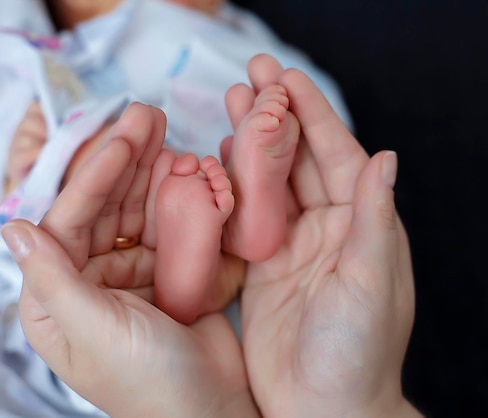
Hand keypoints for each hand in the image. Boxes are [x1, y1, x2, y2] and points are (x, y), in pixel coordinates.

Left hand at [4, 104, 256, 417]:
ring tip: (171, 136)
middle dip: (126, 162)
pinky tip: (191, 174)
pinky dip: (182, 202)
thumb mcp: (96, 333)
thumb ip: (55, 281)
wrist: (214, 410)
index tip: (120, 139)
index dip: (93, 176)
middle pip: (105, 209)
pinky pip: (171, 229)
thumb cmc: (150, 385)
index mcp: (56, 299)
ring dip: (155, 174)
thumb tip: (14, 228)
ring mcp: (131, 277)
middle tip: (147, 117)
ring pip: (140, 213)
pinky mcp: (168, 275)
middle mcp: (89, 282)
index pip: (68, 221)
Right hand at [226, 56, 420, 416]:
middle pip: (302, 161)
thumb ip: (374, 218)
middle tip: (252, 76)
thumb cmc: (359, 353)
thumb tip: (387, 158)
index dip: (313, 115)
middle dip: (278, 118)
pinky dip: (234, 189)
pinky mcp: (264, 270)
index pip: (339, 156)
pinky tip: (219, 162)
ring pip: (272, 184)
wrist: (324, 411)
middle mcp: (331, 230)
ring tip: (230, 105)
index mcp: (363, 226)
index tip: (288, 78)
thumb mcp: (372, 282)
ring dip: (253, 145)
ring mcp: (295, 248)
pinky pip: (248, 219)